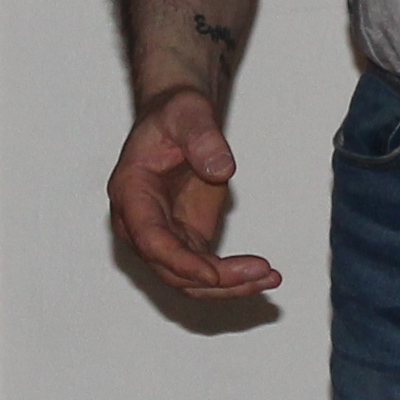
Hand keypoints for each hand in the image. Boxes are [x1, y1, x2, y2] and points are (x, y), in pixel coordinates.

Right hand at [108, 86, 279, 298]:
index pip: (150, 239)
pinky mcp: (185, 241)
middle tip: (261, 271)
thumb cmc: (175, 114)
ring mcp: (162, 236)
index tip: (214, 275)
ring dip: (229, 286)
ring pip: (189, 280)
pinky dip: (234, 277)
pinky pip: (206, 272)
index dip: (180, 262)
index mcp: (130, 192)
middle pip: (171, 270)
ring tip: (269, 276)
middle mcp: (139, 223)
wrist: (178, 119)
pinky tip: (265, 274)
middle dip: (217, 279)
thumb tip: (222, 170)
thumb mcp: (189, 113)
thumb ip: (203, 138)